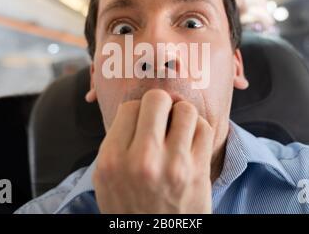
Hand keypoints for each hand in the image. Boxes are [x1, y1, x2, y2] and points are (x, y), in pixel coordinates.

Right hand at [93, 89, 213, 212]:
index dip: (137, 111)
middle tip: (161, 118)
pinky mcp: (198, 170)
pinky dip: (198, 129)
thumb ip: (115, 143)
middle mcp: (142, 159)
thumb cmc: (130, 209)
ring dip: (181, 116)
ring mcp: (173, 164)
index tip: (142, 122)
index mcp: (113, 160)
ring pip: (185, 110)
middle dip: (160, 105)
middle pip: (157, 99)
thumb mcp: (105, 179)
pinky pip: (204, 128)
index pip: (129, 107)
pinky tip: (190, 140)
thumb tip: (135, 109)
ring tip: (177, 129)